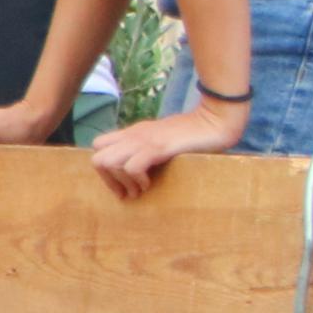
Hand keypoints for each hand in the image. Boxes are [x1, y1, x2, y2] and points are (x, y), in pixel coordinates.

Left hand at [86, 99, 247, 198]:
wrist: (216, 120)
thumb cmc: (195, 135)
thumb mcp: (164, 141)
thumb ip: (149, 150)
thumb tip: (141, 171)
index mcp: (133, 133)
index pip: (98, 147)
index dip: (106, 171)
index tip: (123, 186)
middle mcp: (133, 135)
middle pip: (96, 158)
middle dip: (109, 181)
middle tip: (129, 192)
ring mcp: (143, 140)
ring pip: (106, 162)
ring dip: (120, 182)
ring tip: (140, 190)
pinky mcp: (157, 147)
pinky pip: (130, 167)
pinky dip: (137, 180)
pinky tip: (150, 183)